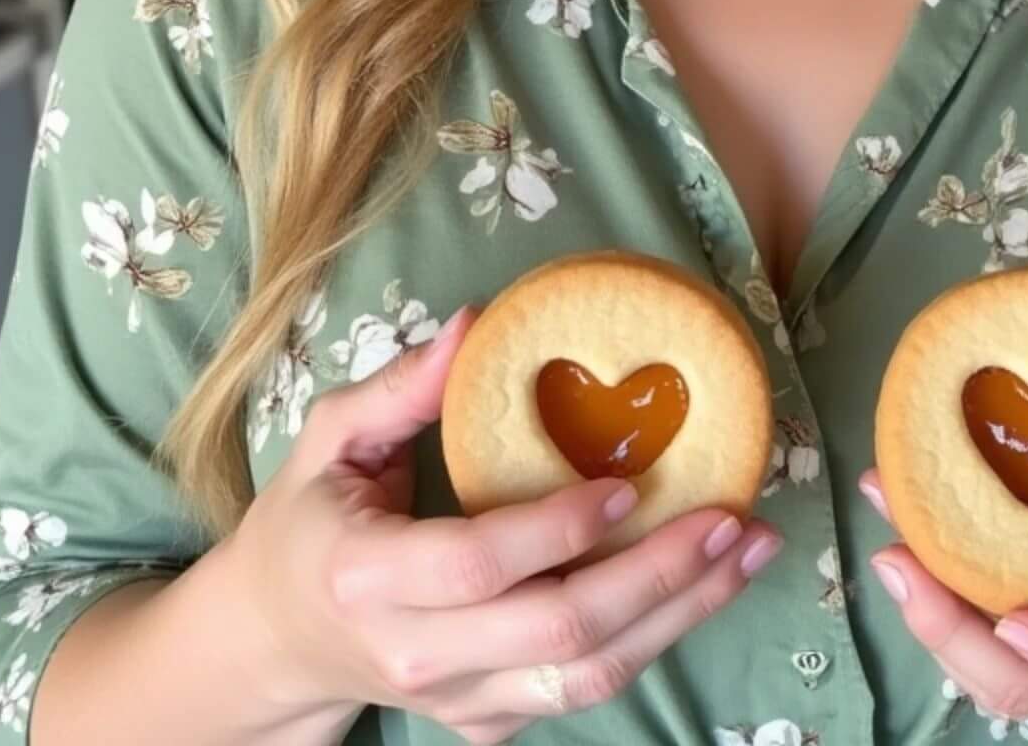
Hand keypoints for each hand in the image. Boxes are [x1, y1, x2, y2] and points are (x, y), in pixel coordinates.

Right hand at [220, 305, 783, 743]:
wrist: (278, 639)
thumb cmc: (312, 520)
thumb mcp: (332, 437)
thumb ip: (400, 385)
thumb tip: (476, 321)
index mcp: (368, 576)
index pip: (478, 563)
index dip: (559, 530)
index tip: (629, 482)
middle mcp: (416, 654)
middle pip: (558, 630)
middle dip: (657, 575)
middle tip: (729, 516)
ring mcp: (459, 700)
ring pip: (589, 674)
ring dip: (682, 614)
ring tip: (749, 550)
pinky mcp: (490, 721)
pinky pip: (584, 687)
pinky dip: (655, 638)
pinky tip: (705, 583)